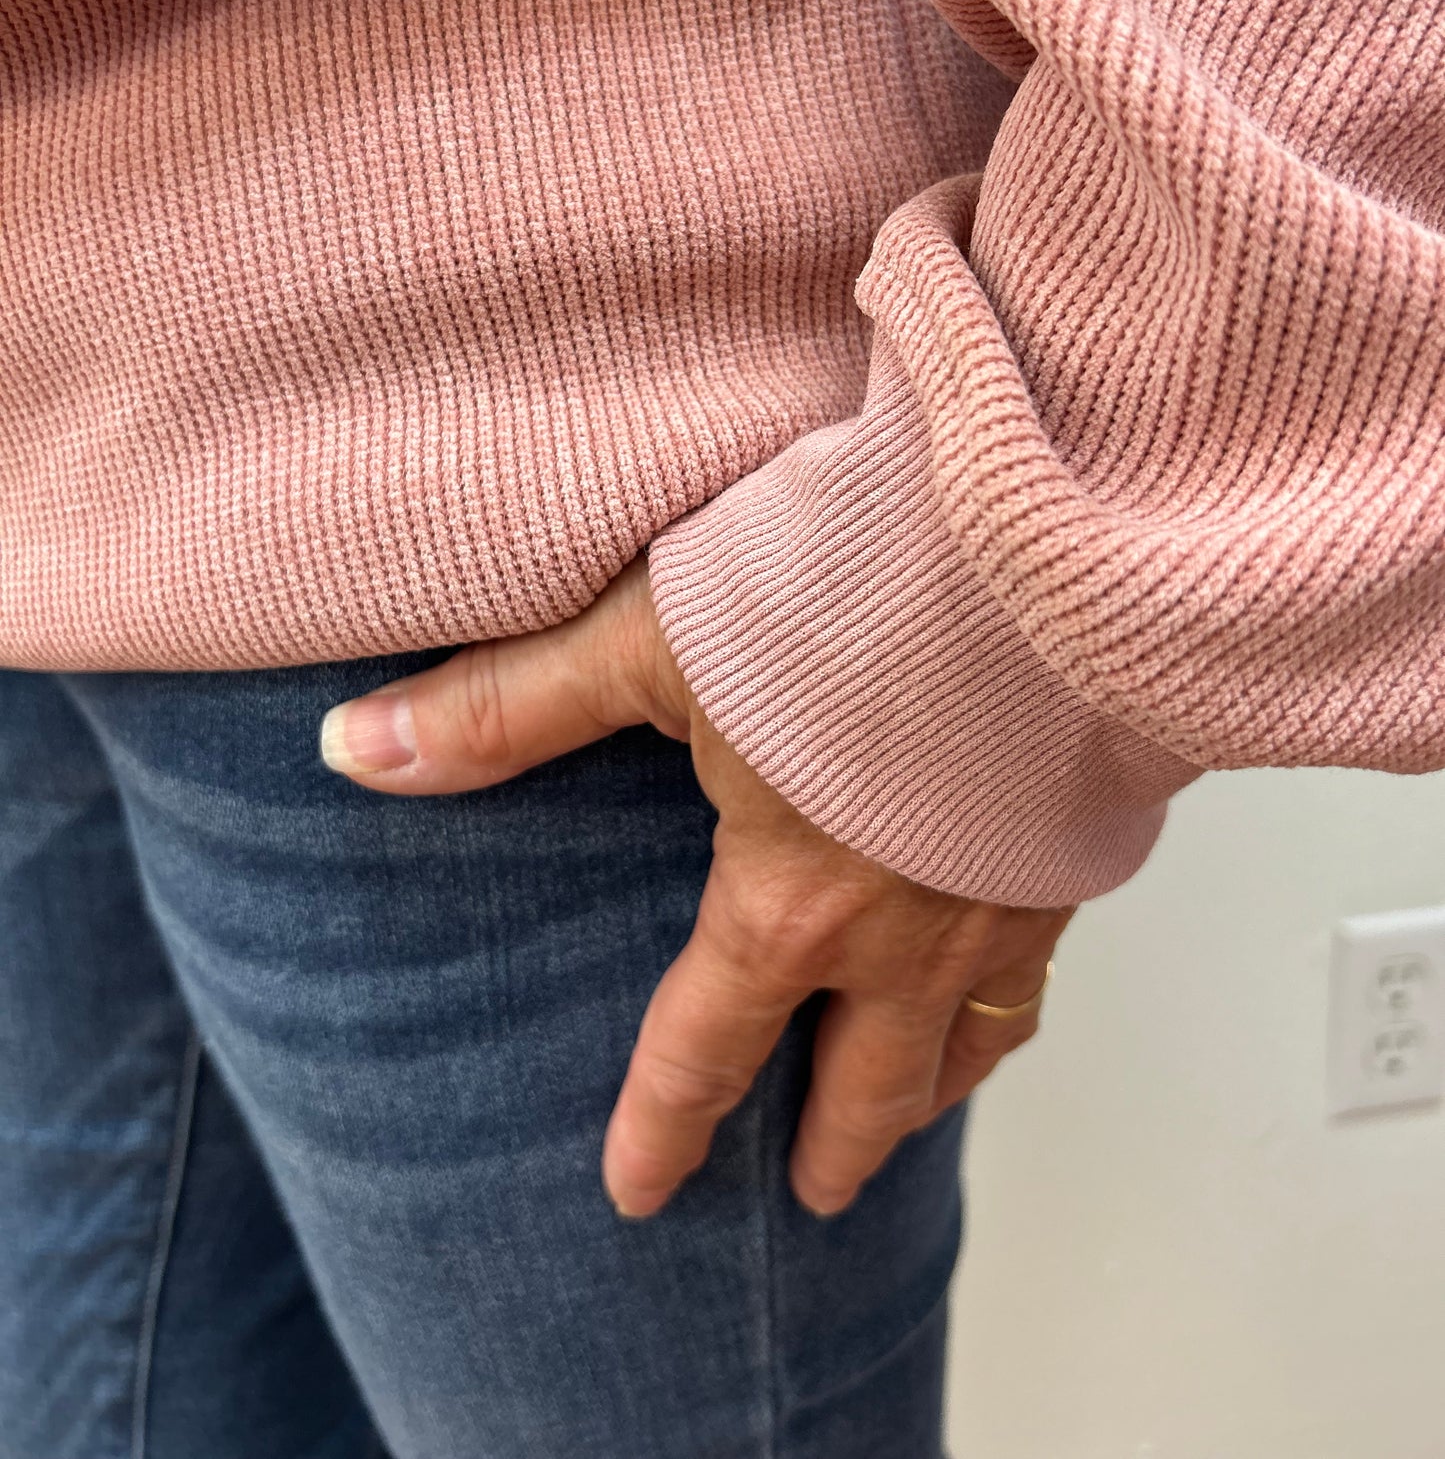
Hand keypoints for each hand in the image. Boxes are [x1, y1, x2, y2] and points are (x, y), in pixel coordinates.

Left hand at [319, 559, 1071, 1217]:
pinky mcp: (1081, 846)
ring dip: (934, 1091)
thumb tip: (350, 750)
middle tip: (813, 1197)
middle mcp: (909, 931)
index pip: (709, 1045)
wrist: (1040, 553)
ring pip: (975, 1040)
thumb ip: (505, 706)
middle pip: (868, 1081)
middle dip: (833, 1146)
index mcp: (793, 901)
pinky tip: (1011, 975)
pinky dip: (1017, 999)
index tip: (639, 1193)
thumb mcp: (650, 637)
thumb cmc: (846, 582)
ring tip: (915, 1113)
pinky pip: (1050, 964)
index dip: (664, 1127)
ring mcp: (1009, 900)